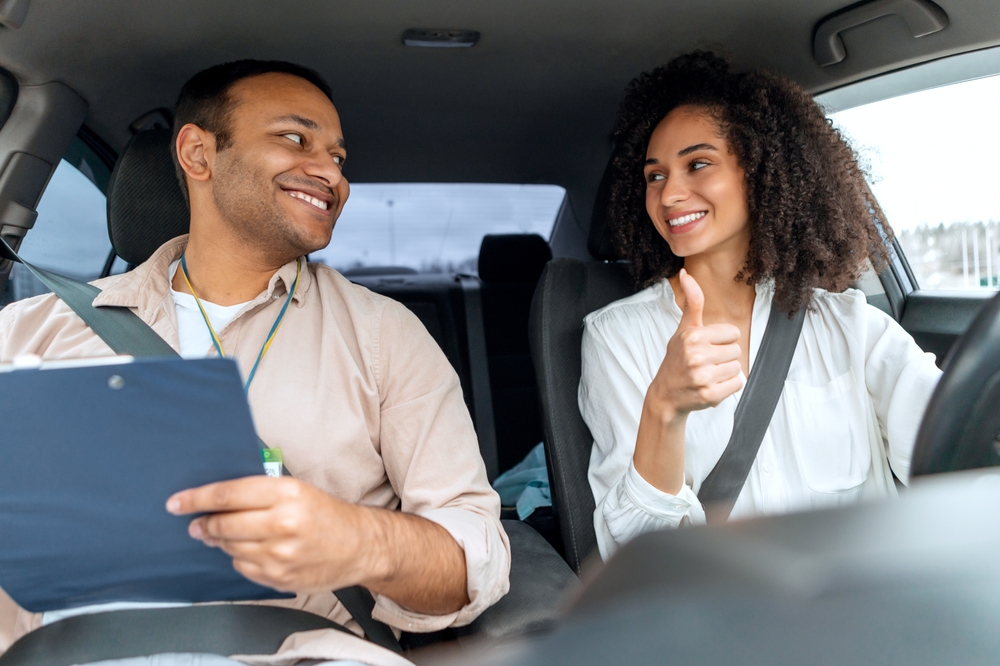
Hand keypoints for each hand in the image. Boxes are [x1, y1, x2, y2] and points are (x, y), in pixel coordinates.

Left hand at [166, 476, 376, 593]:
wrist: (359, 546)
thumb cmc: (326, 514)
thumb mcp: (297, 490)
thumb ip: (258, 493)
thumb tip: (214, 501)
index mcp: (287, 494)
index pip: (229, 495)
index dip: (197, 499)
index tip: (176, 503)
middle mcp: (283, 523)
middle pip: (224, 524)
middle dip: (204, 524)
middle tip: (197, 524)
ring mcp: (281, 555)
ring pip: (230, 548)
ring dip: (221, 541)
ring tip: (228, 535)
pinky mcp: (279, 578)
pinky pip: (242, 567)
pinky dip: (240, 558)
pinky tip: (254, 550)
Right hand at [647, 269, 742, 420]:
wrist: (666, 394)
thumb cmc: (677, 359)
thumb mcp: (683, 329)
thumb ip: (691, 302)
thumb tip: (685, 273)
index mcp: (692, 336)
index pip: (732, 333)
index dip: (722, 340)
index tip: (707, 347)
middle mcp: (696, 355)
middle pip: (736, 350)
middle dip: (724, 357)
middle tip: (705, 363)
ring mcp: (702, 376)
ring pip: (737, 368)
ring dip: (726, 372)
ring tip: (707, 374)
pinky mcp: (709, 394)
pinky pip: (737, 384)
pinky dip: (728, 386)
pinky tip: (711, 385)